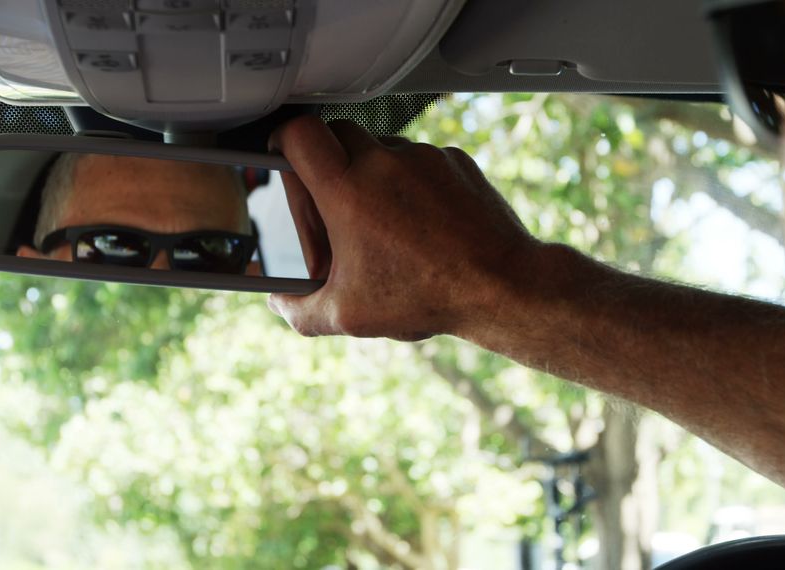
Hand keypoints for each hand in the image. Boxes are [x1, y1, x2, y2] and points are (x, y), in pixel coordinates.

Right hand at [267, 116, 536, 340]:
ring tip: (379, 224)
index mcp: (347, 191)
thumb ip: (300, 310)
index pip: (297, 133)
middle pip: (335, 135)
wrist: (503, 286)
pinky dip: (411, 184)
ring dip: (370, 176)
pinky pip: (419, 160)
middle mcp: (384, 162)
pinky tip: (418, 224)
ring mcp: (423, 157)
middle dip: (326, 166)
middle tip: (331, 208)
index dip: (282, 141)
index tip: (283, 157)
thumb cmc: (428, 296)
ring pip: (379, 149)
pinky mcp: (454, 160)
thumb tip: (281, 303)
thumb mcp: (348, 315)